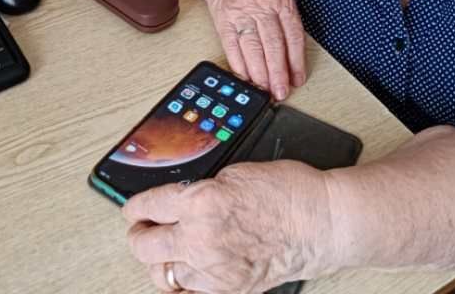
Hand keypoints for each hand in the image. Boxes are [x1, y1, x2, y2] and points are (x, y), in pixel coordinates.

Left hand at [124, 161, 333, 292]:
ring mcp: (214, 269)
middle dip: (139, 234)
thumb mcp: (234, 174)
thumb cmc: (288, 192)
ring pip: (162, 274)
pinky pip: (190, 293)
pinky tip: (186, 270)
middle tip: (142, 228)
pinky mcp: (229, 289)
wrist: (321, 221)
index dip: (134, 207)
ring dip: (160, 260)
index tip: (133, 209)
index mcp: (199, 201)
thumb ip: (200, 190)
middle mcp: (200, 238)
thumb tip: (177, 199)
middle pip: (143, 245)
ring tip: (165, 249)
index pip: (146, 206)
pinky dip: (184, 282)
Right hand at [196, 0, 305, 99]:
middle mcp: (261, 6)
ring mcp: (241, 13)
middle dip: (278, 73)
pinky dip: (238, 64)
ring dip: (259, 73)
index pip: (293, 35)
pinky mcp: (224, 20)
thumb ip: (286, 16)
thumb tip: (293, 52)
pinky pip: (232, 46)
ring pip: (253, 49)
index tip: (297, 79)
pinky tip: (245, 76)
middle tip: (281, 91)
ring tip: (264, 88)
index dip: (296, 61)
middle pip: (273, 45)